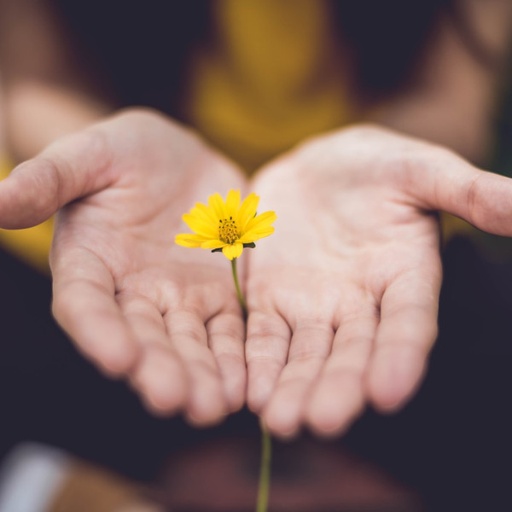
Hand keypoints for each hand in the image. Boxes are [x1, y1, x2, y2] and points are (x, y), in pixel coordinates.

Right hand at [0, 109, 246, 425]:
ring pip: (189, 343)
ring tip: (214, 406)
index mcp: (91, 264)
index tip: (118, 358)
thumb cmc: (127, 152)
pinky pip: (228, 330)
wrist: (181, 159)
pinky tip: (246, 384)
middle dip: (158, 369)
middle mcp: (133, 292)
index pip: (86, 305)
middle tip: (175, 400)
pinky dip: (236, 357)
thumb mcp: (90, 154)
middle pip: (142, 337)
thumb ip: (51, 178)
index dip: (98, 332)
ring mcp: (179, 298)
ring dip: (201, 375)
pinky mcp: (219, 295)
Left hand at [245, 124, 511, 436]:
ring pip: (306, 354)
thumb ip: (469, 192)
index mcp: (404, 276)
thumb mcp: (422, 169)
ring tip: (281, 421)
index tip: (388, 393)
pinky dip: (258, 362)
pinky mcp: (272, 298)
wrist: (318, 167)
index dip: (401, 357)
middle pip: (352, 352)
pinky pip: (264, 335)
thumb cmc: (377, 165)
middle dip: (338, 387)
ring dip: (294, 387)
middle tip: (322, 422)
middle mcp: (361, 303)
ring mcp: (313, 305)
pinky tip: (251, 393)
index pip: (408, 324)